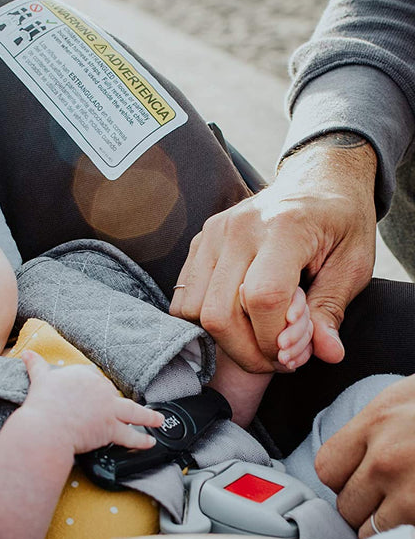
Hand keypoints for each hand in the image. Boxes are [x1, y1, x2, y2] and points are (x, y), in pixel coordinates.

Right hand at [21, 350, 162, 454]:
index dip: (95, 393)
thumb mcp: (39, 380)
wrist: (46, 427)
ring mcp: (108, 409)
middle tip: (117, 412)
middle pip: (113, 396)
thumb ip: (36, 365)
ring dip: (149, 416)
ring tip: (159, 420)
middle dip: (115, 405)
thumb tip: (27, 354)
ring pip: (134, 412)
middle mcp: (100, 389)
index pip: (96, 382)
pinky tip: (151, 441)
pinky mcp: (111, 428)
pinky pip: (131, 435)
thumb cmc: (41, 405)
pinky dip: (142, 440)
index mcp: (85, 375)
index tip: (92, 399)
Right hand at [170, 133, 376, 371]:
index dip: (274, 338)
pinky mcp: (199, 242)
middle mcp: (239, 228)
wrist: (316, 179)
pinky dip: (205, 321)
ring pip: (193, 310)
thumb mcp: (354, 264)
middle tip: (275, 359)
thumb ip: (332, 310)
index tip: (293, 353)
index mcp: (284, 228)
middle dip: (246, 351)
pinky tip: (238, 320)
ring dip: (223, 340)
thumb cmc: (340, 221)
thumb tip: (326, 354)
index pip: (261, 299)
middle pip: (219, 313)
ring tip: (255, 339)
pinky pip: (184, 297)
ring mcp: (212, 234)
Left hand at [315, 374, 414, 536]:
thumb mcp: (407, 399)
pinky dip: (405, 534)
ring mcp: (413, 493)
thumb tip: (352, 459)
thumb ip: (374, 428)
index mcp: (377, 423)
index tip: (360, 479)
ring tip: (407, 506)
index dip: (343, 480)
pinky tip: (412, 518)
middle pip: (347, 505)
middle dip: (365, 506)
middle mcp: (389, 459)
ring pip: (372, 530)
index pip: (328, 469)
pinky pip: (401, 537)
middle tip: (390, 498)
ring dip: (386, 525)